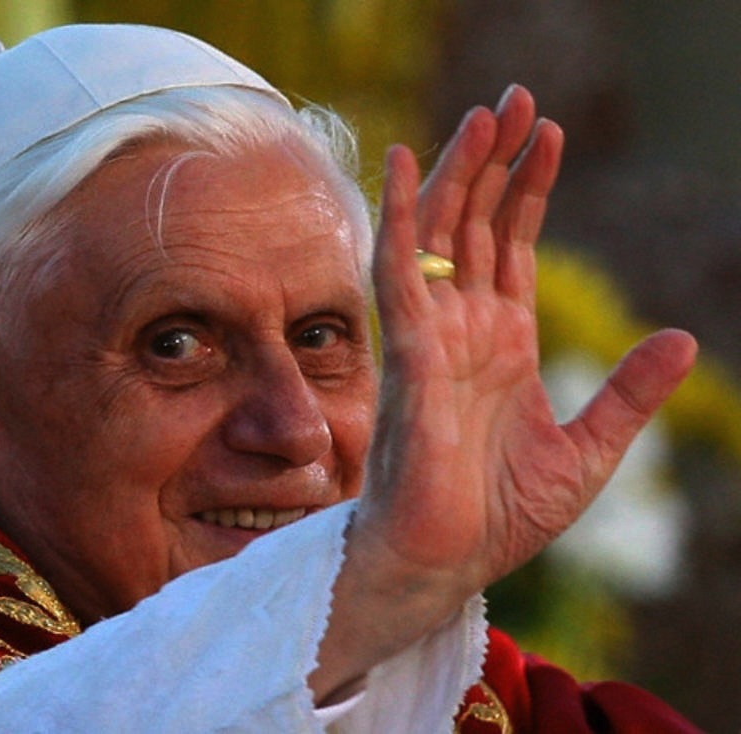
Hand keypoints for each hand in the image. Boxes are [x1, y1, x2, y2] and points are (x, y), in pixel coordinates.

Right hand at [312, 85, 696, 699]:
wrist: (446, 560)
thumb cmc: (502, 515)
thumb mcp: (590, 450)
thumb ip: (629, 393)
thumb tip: (684, 337)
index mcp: (503, 343)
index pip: (511, 246)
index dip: (530, 190)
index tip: (550, 135)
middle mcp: (464, 328)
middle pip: (475, 225)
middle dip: (497, 161)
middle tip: (517, 99)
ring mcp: (433, 335)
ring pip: (441, 233)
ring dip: (460, 171)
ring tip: (487, 114)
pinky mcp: (409, 353)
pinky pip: (398, 270)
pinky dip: (401, 214)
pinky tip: (408, 161)